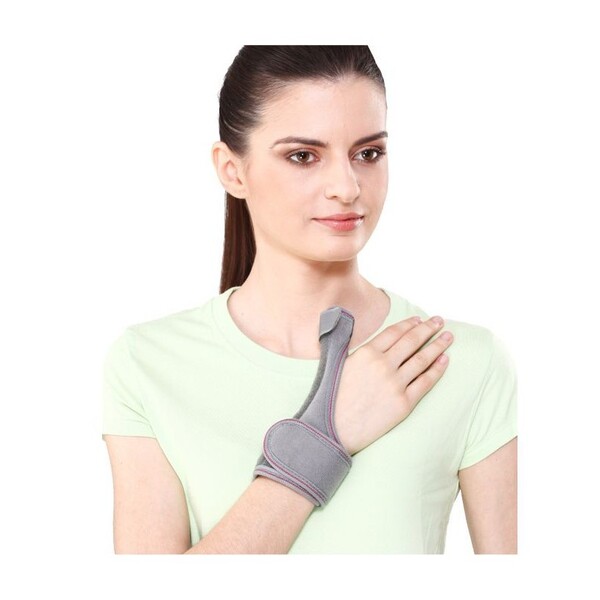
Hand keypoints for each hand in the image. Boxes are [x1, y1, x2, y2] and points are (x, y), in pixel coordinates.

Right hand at [334, 316, 452, 454]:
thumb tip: (364, 333)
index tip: (419, 319)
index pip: (394, 332)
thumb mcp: (337, 364)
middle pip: (412, 341)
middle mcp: (383, 365)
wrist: (333, 430)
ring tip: (448, 337)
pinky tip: (444, 360)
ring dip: (438, 345)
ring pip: (422, 359)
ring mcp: (395, 384)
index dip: (409, 324)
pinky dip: (437, 370)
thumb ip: (353, 347)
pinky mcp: (404, 403)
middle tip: (439, 321)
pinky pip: (425, 382)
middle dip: (428, 328)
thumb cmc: (332, 398)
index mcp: (366, 353)